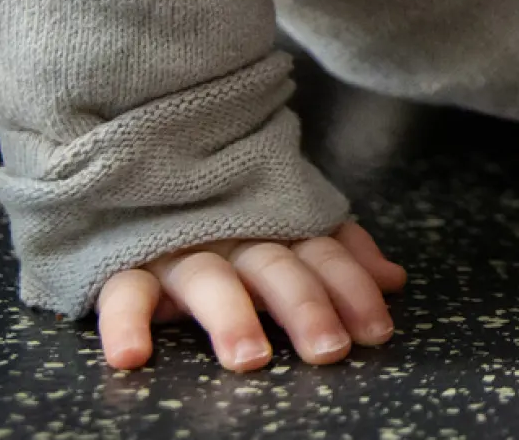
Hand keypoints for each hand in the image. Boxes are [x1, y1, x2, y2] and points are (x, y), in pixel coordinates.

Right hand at [96, 219, 406, 370]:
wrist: (134, 162)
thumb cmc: (224, 211)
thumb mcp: (287, 226)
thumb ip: (340, 253)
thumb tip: (394, 279)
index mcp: (275, 226)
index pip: (323, 253)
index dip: (352, 289)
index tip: (376, 331)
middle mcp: (232, 234)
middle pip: (275, 267)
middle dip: (305, 305)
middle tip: (327, 348)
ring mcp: (178, 247)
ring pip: (208, 279)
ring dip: (230, 315)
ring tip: (250, 357)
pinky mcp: (124, 263)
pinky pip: (124, 291)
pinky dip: (125, 322)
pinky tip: (132, 356)